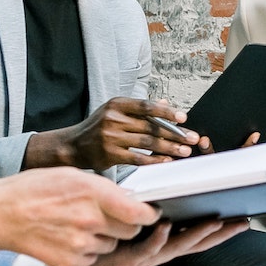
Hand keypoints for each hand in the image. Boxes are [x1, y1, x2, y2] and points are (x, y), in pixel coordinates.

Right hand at [0, 169, 158, 265]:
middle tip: (107, 217)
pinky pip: (92, 257)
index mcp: (94, 193)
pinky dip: (86, 250)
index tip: (149, 213)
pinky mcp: (71, 262)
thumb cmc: (32, 190)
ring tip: (78, 225)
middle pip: (130, 231)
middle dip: (125, 225)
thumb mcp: (71, 175)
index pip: (139, 213)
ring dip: (104, 238)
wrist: (0, 214)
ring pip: (112, 246)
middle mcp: (91, 220)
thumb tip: (127, 198)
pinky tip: (68, 237)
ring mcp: (81, 244)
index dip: (148, 214)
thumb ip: (103, 188)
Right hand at [24, 98, 200, 171]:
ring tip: (185, 151)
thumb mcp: (115, 112)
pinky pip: (138, 158)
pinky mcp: (110, 154)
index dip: (167, 112)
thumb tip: (166, 104)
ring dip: (169, 147)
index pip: (146, 106)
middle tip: (192, 138)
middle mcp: (113, 118)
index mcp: (116, 104)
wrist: (73, 145)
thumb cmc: (97, 128)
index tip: (184, 118)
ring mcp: (110, 137)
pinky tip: (167, 161)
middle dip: (175, 133)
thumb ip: (139, 109)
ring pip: (147, 142)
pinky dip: (155, 160)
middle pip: (150, 125)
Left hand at [39, 219, 248, 265]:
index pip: (195, 236)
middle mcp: (158, 253)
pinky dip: (157, 238)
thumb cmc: (102, 249)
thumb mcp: (130, 230)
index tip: (239, 220)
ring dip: (197, 234)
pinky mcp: (128, 260)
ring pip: (177, 247)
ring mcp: (145, 258)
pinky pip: (146, 248)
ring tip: (216, 222)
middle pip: (196, 243)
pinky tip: (166, 226)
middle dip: (220, 234)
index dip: (218, 230)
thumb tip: (161, 196)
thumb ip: (146, 216)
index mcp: (161, 245)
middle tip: (241, 222)